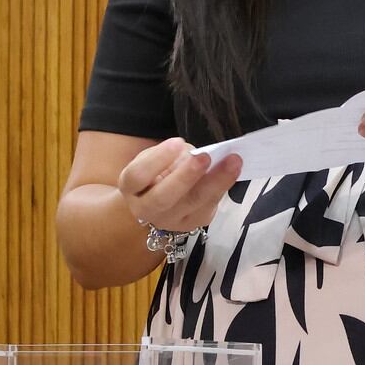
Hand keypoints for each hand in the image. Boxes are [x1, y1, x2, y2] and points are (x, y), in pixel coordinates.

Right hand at [118, 138, 243, 234]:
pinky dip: (223, 186)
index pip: (138, 176)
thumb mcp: (154, 158)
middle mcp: (147, 209)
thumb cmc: (155, 172)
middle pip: (164, 197)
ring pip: (193, 203)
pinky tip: (234, 170)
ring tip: (232, 161)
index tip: (177, 141)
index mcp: (131, 188)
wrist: (157, 200)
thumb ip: (169, 156)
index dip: (157, 160)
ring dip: (215, 181)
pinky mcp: (194, 222)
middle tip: (205, 156)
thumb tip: (194, 153)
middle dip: (186, 176)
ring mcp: (171, 221)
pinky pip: (210, 205)